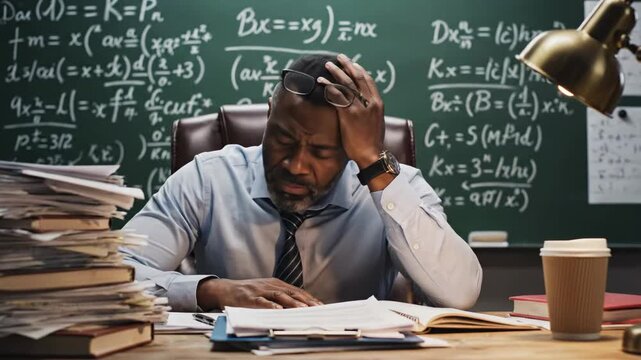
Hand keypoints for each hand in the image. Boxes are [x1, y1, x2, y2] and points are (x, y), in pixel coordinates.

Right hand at [196, 277, 323, 309]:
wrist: (224, 289)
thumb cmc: (248, 292)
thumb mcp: (266, 291)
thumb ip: (281, 297)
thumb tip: (299, 307)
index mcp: (276, 284)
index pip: (297, 291)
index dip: (310, 298)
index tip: (321, 306)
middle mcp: (270, 285)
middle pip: (291, 292)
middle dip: (306, 301)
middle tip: (318, 309)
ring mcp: (259, 290)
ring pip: (279, 296)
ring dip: (292, 303)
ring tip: (303, 309)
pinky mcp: (248, 297)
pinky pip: (261, 301)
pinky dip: (270, 306)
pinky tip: (278, 310)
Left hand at [320, 54, 384, 169]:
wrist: (371, 155)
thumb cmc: (372, 141)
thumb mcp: (376, 122)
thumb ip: (370, 110)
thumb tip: (362, 105)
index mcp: (377, 103)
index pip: (368, 81)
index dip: (359, 70)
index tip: (352, 64)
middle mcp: (369, 102)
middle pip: (357, 78)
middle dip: (348, 66)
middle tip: (339, 57)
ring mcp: (359, 108)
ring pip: (347, 84)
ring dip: (336, 73)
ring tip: (328, 65)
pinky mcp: (348, 115)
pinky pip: (337, 96)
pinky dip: (329, 87)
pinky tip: (321, 82)